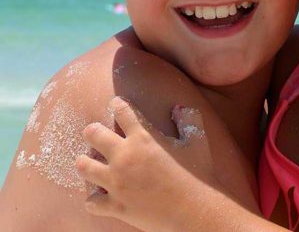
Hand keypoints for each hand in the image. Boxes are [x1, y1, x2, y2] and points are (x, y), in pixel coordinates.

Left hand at [76, 97, 220, 231]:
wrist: (193, 211)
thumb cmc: (197, 174)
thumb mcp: (197, 141)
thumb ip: (189, 119)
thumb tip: (179, 107)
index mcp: (143, 138)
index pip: (123, 112)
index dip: (118, 105)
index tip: (117, 104)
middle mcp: (124, 157)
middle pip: (93, 135)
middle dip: (92, 131)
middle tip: (93, 133)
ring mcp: (116, 182)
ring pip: (84, 167)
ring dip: (85, 163)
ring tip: (88, 162)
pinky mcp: (115, 206)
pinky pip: (91, 202)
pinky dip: (94, 199)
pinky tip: (100, 196)